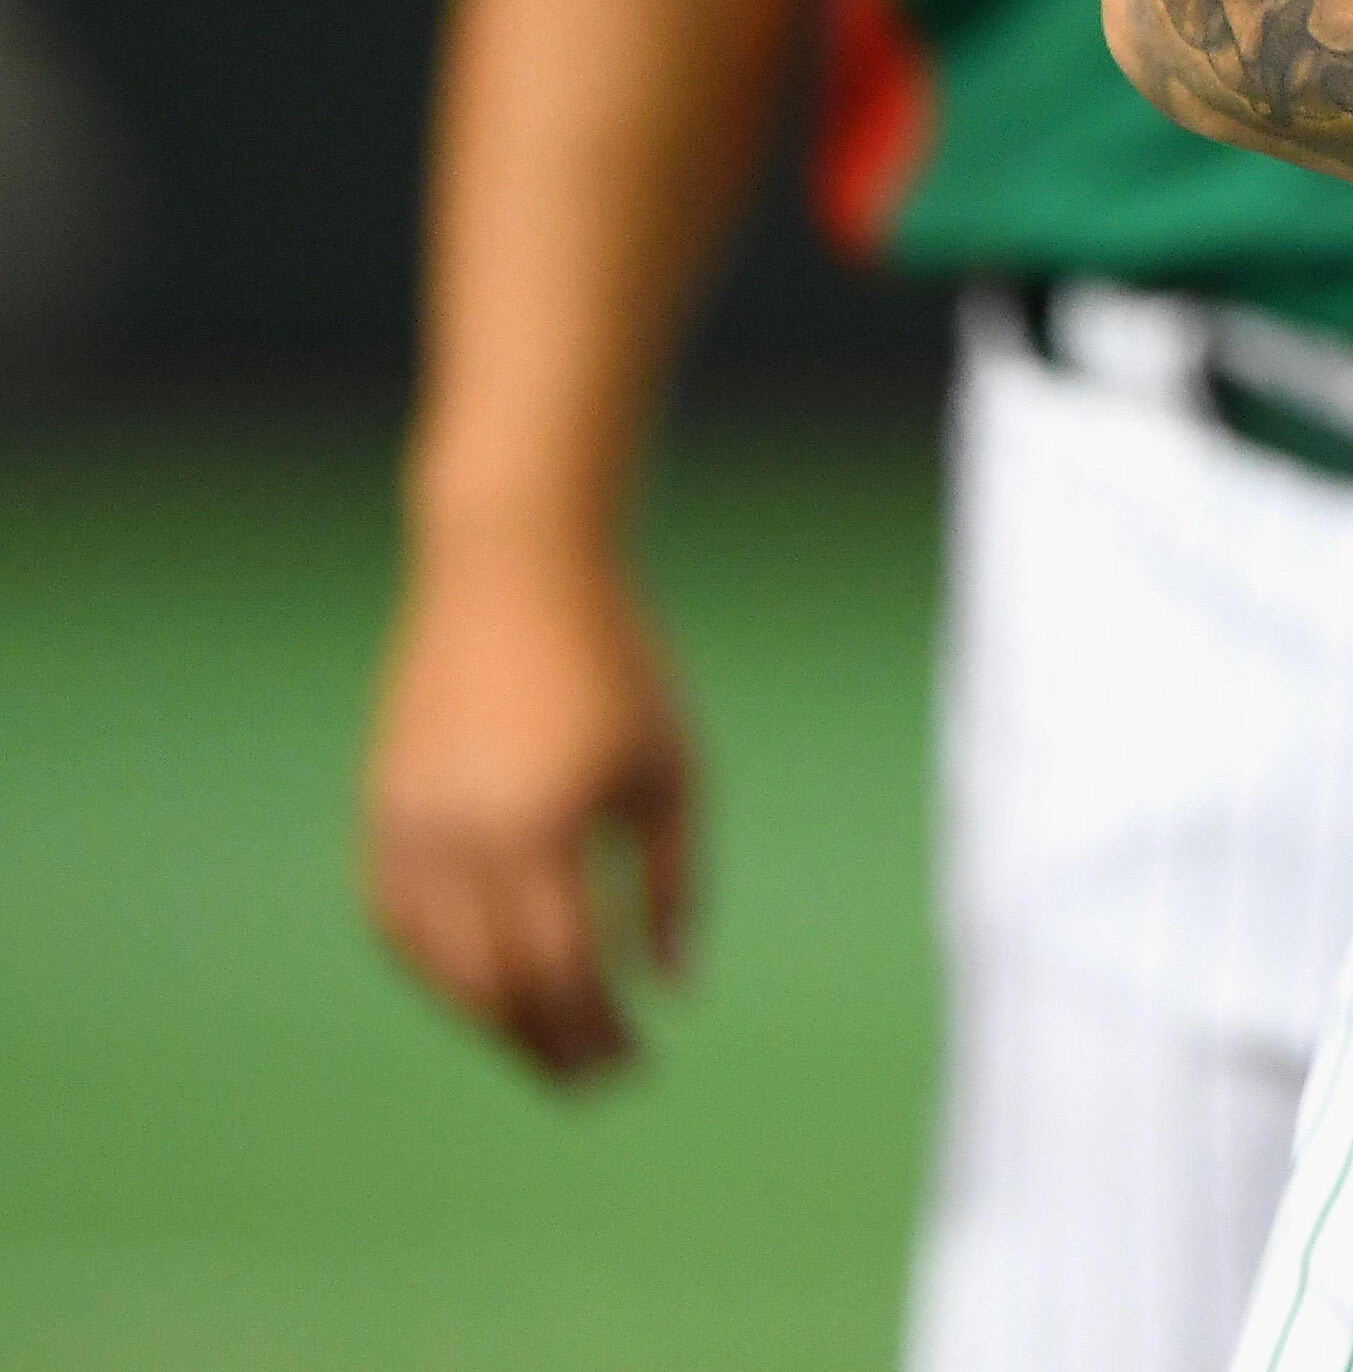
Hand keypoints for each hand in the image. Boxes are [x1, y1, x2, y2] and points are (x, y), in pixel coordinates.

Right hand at [362, 535, 696, 1081]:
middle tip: (594, 1080)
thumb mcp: (670, 769)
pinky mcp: (379, 810)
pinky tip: (484, 989)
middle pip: (495, 986)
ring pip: (436, 967)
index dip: (596, 1031)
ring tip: (546, 1045)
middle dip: (545, 1045)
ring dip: (489, 1021)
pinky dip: (438, 970)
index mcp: (543, 826)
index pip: (564, 972)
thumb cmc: (618, 666)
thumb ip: (672, 884)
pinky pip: (397, 921)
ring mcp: (405, 826)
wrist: (514, 572)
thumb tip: (674, 990)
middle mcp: (460, 837)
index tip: (634, 1066)